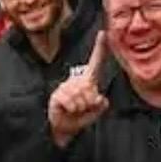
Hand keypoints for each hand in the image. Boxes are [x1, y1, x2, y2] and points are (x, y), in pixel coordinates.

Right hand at [48, 31, 109, 147]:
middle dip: (89, 103)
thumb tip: (98, 98)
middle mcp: (77, 80)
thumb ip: (101, 105)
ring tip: (74, 111)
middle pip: (89, 88)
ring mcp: (65, 87)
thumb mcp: (95, 111)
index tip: (103, 32)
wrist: (63, 129)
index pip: (96, 62)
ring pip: (80, 96)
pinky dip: (71, 109)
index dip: (100, 47)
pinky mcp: (57, 95)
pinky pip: (71, 102)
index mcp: (88, 80)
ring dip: (80, 108)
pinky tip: (66, 110)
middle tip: (82, 109)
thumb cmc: (80, 118)